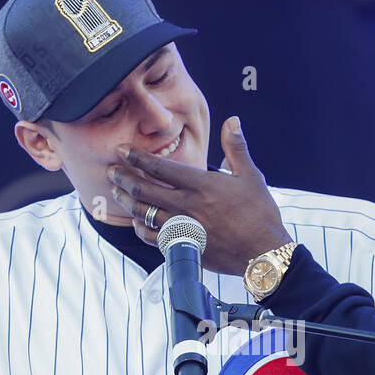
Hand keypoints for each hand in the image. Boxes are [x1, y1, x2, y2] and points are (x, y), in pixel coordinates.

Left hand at [106, 116, 291, 274]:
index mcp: (200, 185)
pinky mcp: (183, 247)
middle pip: (143, 190)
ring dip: (127, 202)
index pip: (159, 167)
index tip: (121, 150)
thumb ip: (236, 148)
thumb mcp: (251, 177)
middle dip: (123, 178)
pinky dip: (140, 228)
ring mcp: (182, 228)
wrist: (263, 253)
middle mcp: (186, 206)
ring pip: (143, 214)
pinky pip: (151, 237)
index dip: (136, 157)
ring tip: (118, 192)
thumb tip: (233, 120)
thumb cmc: (260, 214)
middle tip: (111, 171)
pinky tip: (137, 221)